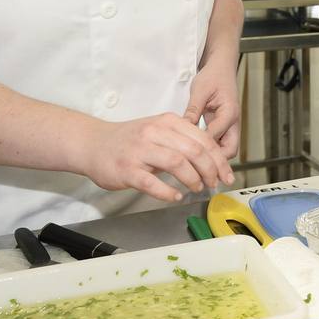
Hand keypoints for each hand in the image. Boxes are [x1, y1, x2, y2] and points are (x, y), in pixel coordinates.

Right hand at [82, 112, 234, 202]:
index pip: (203, 139)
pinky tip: (177, 196)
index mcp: (168, 121)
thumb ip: (183, 140)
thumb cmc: (129, 140)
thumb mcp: (159, 130)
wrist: (92, 144)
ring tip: (198, 188)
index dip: (219, 159)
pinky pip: (152, 183)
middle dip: (211, 170)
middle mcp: (155, 133)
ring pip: (177, 164)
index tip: (226, 173)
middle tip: (215, 184)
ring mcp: (140, 151)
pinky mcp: (127, 170)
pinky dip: (168, 192)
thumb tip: (212, 159)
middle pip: (194, 151)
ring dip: (193, 179)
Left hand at [183, 65, 240, 161]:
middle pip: (229, 150)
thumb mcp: (200, 90)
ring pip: (226, 150)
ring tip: (193, 160)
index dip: (200, 146)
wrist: (222, 67)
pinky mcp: (224, 126)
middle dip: (214, 160)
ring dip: (213, 156)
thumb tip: (183, 128)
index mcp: (229, 113)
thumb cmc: (213, 75)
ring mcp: (230, 125)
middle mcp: (233, 122)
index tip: (185, 153)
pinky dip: (210, 149)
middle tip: (193, 163)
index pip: (215, 136)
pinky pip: (220, 143)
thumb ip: (193, 110)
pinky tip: (196, 151)